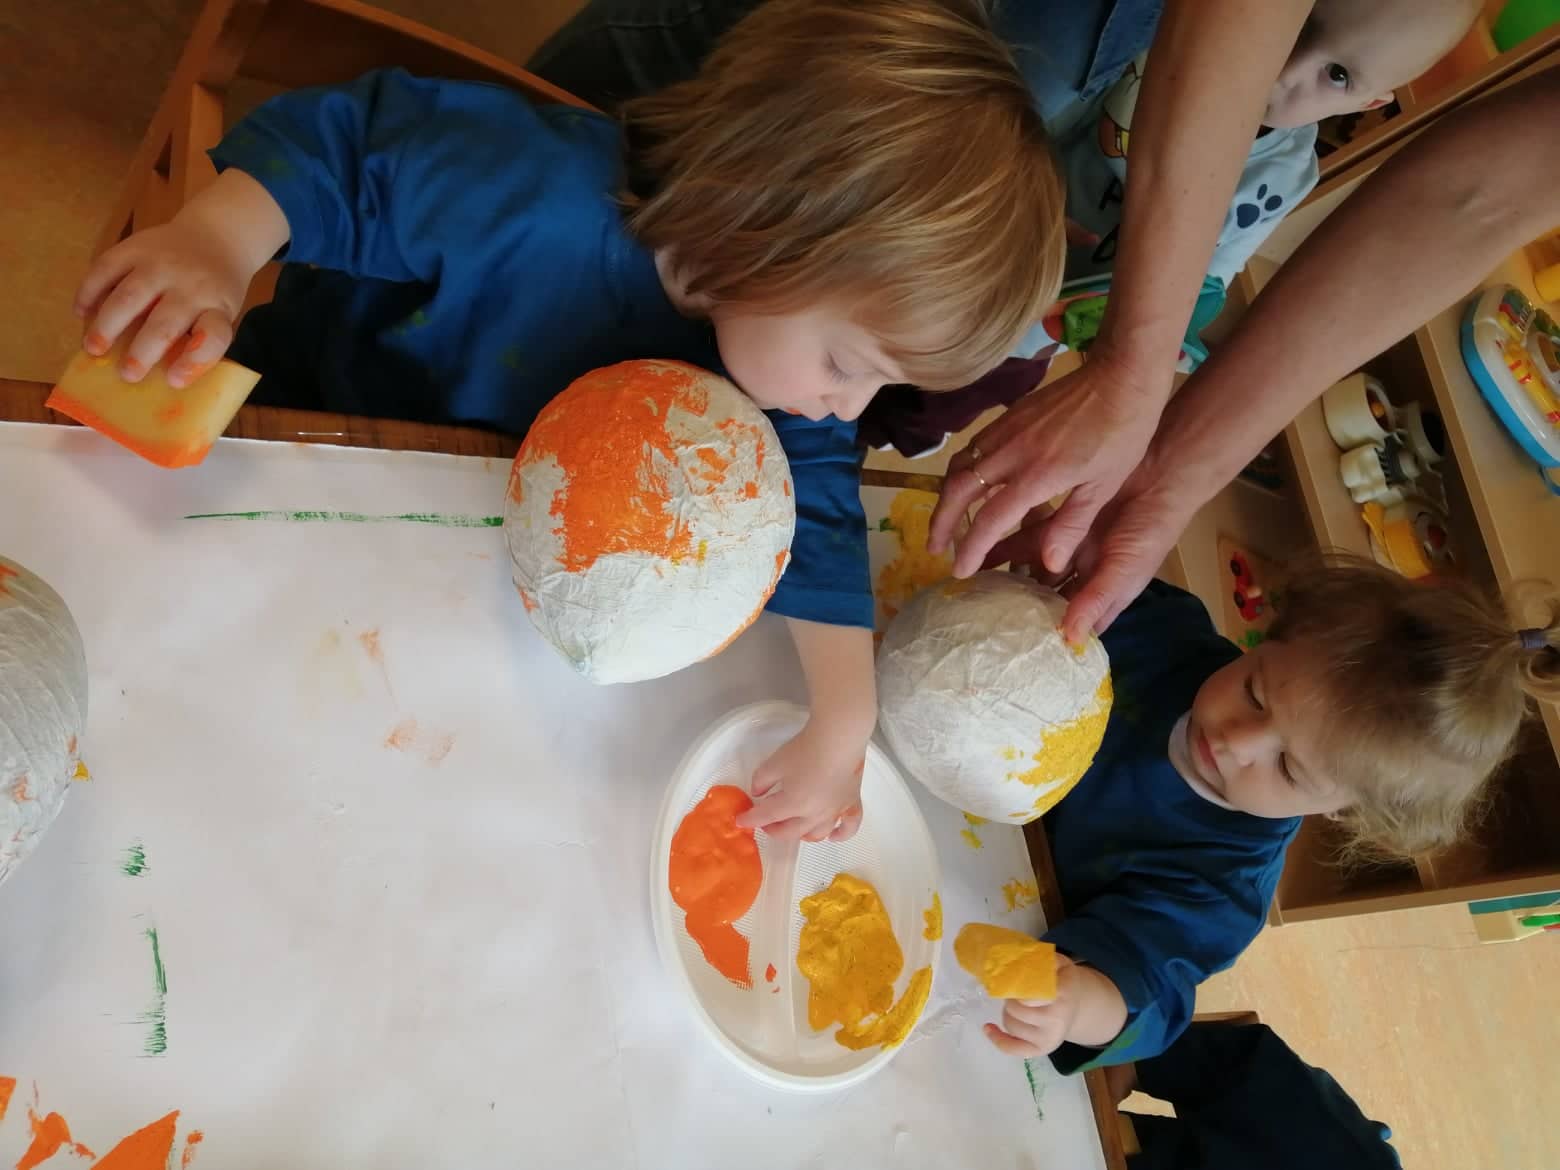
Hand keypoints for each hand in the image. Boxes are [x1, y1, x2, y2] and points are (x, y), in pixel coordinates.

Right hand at [74, 217, 253, 386]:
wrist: (215, 236)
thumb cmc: (215, 289)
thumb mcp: (222, 313)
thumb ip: (198, 338)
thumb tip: (163, 376)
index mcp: (217, 306)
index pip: (213, 335)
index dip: (194, 360)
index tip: (174, 380)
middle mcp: (190, 285)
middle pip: (165, 322)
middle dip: (143, 351)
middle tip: (126, 374)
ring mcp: (160, 263)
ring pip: (129, 296)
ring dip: (107, 325)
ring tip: (93, 348)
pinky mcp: (134, 247)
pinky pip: (105, 268)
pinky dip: (89, 292)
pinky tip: (80, 313)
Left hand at [735, 721, 865, 842]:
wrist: (839, 738)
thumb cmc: (805, 748)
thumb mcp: (774, 762)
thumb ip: (761, 780)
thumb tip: (758, 793)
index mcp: (793, 804)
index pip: (766, 817)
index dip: (751, 819)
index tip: (741, 820)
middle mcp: (814, 814)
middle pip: (790, 831)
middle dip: (774, 830)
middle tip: (766, 823)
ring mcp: (835, 811)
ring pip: (817, 834)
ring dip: (802, 834)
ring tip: (794, 827)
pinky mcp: (852, 803)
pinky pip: (848, 828)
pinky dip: (840, 835)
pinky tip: (833, 836)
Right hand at [929, 347, 1169, 580]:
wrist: (1120, 377)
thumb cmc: (1122, 435)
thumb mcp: (1103, 487)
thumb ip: (1071, 525)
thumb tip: (1048, 565)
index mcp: (1036, 476)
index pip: (989, 520)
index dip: (970, 548)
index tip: (960, 571)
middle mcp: (1010, 453)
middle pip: (958, 490)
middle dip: (941, 523)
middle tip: (934, 548)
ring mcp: (1005, 431)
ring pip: (959, 466)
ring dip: (946, 496)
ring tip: (944, 520)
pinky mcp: (1008, 417)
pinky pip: (973, 447)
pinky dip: (962, 471)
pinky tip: (969, 484)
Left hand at [984, 956, 1130, 1057]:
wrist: (1077, 1009)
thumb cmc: (1063, 983)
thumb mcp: (1061, 964)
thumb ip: (1046, 958)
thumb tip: (1021, 954)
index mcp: (1062, 996)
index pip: (1032, 995)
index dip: (1018, 989)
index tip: (1013, 983)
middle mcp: (1056, 1020)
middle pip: (1017, 1010)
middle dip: (1010, 999)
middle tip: (1013, 992)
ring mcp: (1048, 1038)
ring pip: (1012, 1025)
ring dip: (1007, 1013)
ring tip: (1013, 1004)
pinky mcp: (1040, 1050)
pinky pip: (1013, 1048)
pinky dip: (998, 1040)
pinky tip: (988, 1028)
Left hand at [991, 449, 1200, 643]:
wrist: (1158, 477)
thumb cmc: (1149, 532)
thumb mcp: (1125, 570)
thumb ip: (1095, 600)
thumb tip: (1069, 640)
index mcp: (1100, 594)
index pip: (1069, 623)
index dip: (1046, 633)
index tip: (1014, 646)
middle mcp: (1080, 575)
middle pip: (1043, 597)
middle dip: (1017, 604)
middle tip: (982, 615)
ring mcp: (1067, 548)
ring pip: (1030, 566)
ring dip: (1005, 573)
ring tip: (973, 584)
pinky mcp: (1057, 522)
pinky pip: (1027, 534)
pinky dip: (1009, 541)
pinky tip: (980, 548)